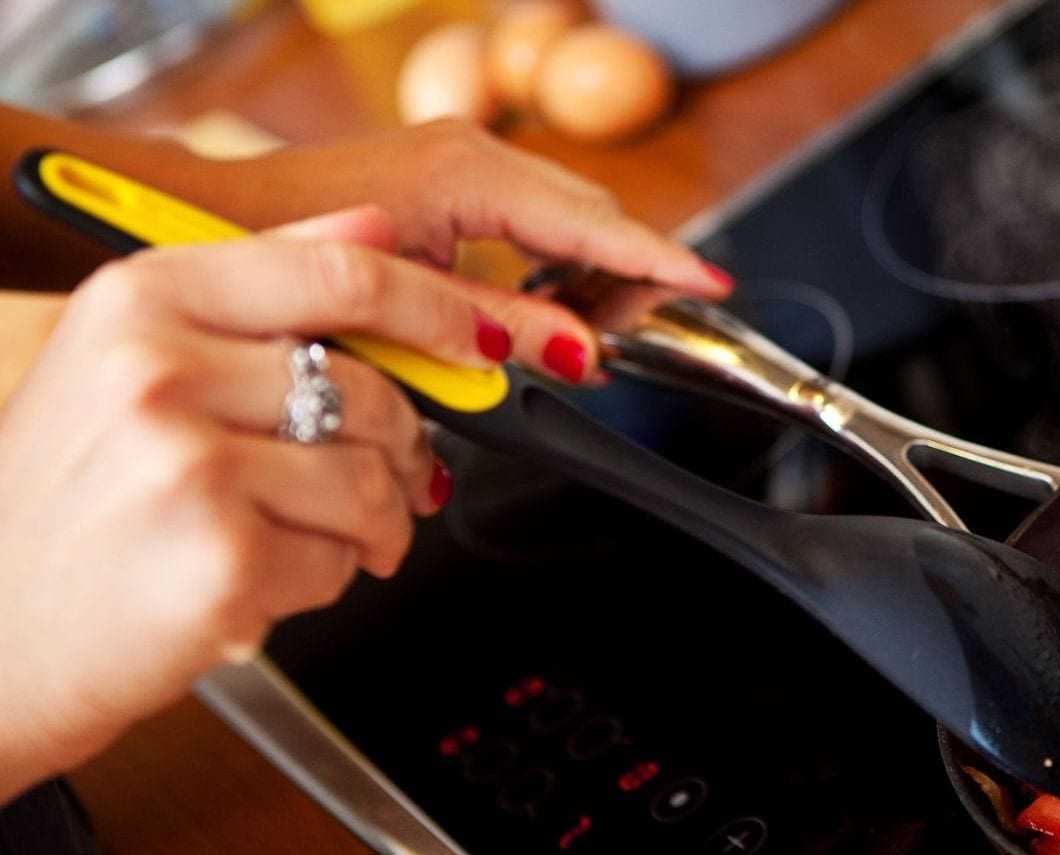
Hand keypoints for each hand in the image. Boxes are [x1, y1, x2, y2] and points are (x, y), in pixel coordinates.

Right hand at [0, 207, 536, 800]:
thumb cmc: (73, 499)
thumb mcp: (131, 357)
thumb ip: (260, 283)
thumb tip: (376, 226)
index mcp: (143, 299)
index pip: (341, 277)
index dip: (438, 308)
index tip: (484, 336)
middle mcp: (157, 370)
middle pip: (374, 392)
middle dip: (400, 450)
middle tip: (377, 482)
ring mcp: (186, 465)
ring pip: (372, 482)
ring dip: (365, 526)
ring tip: (300, 538)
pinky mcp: (221, 558)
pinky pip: (340, 560)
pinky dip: (321, 580)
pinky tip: (253, 581)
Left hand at [213, 117, 732, 301]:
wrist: (210, 226)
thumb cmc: (288, 256)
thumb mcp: (410, 308)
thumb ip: (503, 330)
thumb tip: (584, 353)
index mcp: (470, 176)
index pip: (598, 223)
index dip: (660, 262)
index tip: (709, 286)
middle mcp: (472, 155)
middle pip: (593, 218)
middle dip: (626, 278)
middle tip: (631, 343)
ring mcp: (461, 163)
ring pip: (565, 221)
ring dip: (587, 276)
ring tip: (584, 338)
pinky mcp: (447, 182)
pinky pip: (532, 222)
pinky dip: (551, 265)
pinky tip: (537, 312)